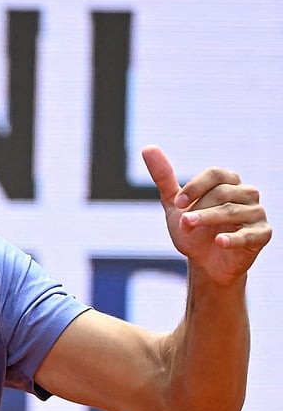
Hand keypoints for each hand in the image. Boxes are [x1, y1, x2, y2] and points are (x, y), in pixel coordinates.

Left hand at [143, 145, 271, 284]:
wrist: (204, 262)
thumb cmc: (192, 229)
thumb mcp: (175, 204)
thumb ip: (164, 177)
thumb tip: (148, 148)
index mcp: (228, 182)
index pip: (216, 174)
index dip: (195, 187)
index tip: (177, 202)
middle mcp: (246, 194)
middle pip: (223, 193)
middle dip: (198, 208)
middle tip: (183, 221)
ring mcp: (256, 213)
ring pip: (233, 211)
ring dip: (209, 219)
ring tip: (191, 227)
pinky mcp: (262, 234)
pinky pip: (250, 234)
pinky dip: (233, 238)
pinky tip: (218, 241)